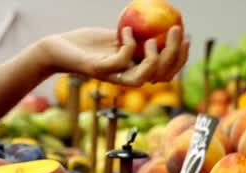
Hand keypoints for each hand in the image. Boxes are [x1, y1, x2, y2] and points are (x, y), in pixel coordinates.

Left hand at [38, 26, 188, 85]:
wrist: (58, 49)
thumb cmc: (88, 43)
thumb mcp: (119, 36)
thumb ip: (138, 36)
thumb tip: (162, 21)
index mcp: (136, 71)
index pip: (167, 73)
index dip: (181, 59)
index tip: (186, 37)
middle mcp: (127, 78)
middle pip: (161, 76)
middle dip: (175, 55)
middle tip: (177, 30)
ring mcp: (114, 77)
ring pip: (145, 78)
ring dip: (155, 59)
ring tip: (153, 38)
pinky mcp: (100, 71)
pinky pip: (121, 61)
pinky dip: (128, 45)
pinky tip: (127, 31)